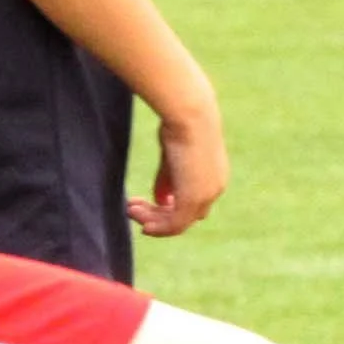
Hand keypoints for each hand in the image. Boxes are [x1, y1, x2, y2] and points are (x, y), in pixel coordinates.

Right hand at [129, 98, 227, 237]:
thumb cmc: (178, 124)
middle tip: (130, 208)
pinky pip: (174, 225)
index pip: (193, 205)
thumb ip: (168, 180)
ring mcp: (206, 196)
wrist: (189, 115)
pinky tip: (141, 223)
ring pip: (177, 223)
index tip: (145, 202)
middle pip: (185, 217)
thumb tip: (161, 200)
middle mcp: (214, 189)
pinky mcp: (193, 199)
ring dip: (152, 220)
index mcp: (214, 177)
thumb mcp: (172, 156)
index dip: (168, 209)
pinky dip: (157, 227)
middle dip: (156, 216)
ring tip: (129, 209)